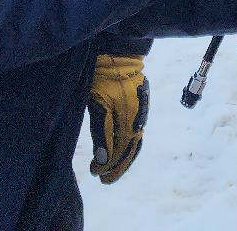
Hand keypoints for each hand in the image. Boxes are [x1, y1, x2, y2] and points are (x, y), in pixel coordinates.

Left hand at [86, 53, 148, 183]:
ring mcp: (140, 113)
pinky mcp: (140, 106)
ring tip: (111, 170)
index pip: (119, 151)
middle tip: (104, 180)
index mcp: (128, 121)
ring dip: (123, 159)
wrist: (118, 55)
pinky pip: (136, 132)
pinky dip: (128, 146)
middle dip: (117, 167)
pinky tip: (120, 149)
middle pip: (129, 151)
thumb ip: (100, 133)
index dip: (108, 166)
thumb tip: (103, 161)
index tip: (95, 174)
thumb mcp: (97, 106)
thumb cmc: (102, 79)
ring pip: (134, 143)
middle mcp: (137, 120)